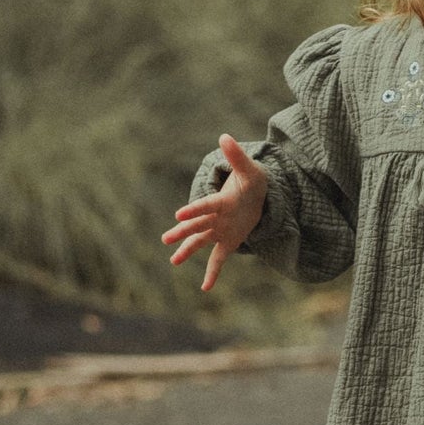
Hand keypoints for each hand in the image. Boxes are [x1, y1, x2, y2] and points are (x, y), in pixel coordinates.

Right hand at [161, 133, 268, 292]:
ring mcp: (220, 231)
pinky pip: (218, 259)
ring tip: (173, 261)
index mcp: (221, 200)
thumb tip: (225, 136)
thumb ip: (237, 156)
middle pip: (198, 225)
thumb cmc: (251, 181)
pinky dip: (213, 273)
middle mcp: (216, 217)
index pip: (206, 205)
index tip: (178, 215)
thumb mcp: (249, 170)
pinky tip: (205, 288)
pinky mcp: (228, 242)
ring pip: (201, 242)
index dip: (194, 210)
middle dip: (183, 232)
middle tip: (166, 238)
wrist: (258, 196)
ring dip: (188, 251)